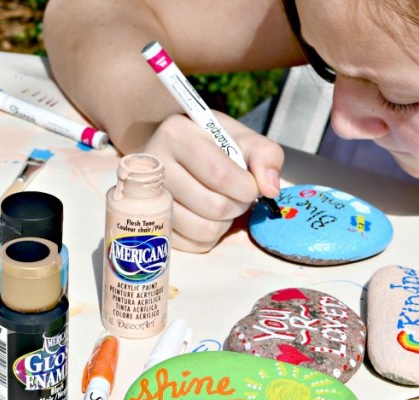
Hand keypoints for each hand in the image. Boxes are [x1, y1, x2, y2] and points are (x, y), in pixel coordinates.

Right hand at [145, 111, 283, 252]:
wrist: (180, 153)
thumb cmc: (214, 144)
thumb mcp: (243, 138)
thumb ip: (266, 156)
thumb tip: (270, 190)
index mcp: (176, 134)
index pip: (220, 174)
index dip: (246, 188)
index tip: (250, 184)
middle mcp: (155, 165)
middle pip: (213, 206)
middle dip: (238, 206)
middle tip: (238, 195)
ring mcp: (148, 197)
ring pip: (203, 229)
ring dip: (225, 223)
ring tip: (223, 204)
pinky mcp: (153, 223)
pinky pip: (192, 245)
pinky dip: (210, 237)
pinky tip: (208, 216)